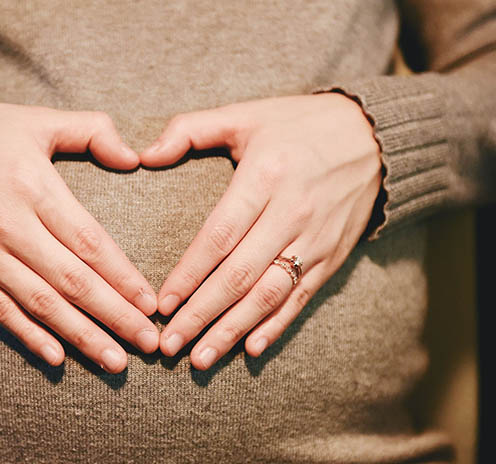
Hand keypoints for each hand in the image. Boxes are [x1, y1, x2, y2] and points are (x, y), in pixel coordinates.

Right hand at [0, 102, 159, 372]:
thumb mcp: (36, 119)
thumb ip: (91, 130)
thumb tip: (133, 157)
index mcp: (33, 186)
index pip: (89, 242)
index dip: (123, 277)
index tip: (151, 303)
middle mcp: (8, 226)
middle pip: (72, 281)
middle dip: (115, 316)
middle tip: (148, 344)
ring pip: (41, 304)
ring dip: (81, 336)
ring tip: (115, 361)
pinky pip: (0, 311)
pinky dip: (29, 336)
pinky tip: (58, 358)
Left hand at [140, 93, 381, 369]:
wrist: (374, 136)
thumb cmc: (298, 125)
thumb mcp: (245, 114)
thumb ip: (190, 130)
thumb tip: (143, 155)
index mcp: (265, 177)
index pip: (219, 236)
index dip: (189, 274)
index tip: (161, 304)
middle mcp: (292, 213)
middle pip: (240, 275)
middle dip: (201, 314)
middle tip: (169, 344)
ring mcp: (315, 239)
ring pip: (269, 295)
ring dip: (233, 330)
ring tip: (201, 358)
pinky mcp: (333, 256)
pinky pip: (302, 297)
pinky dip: (276, 326)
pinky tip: (251, 349)